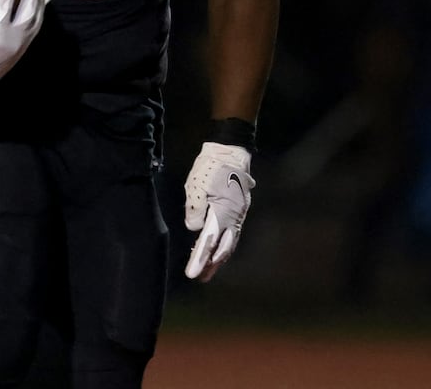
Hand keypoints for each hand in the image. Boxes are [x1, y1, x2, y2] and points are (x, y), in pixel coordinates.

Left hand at [183, 141, 254, 281]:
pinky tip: (216, 250)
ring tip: (207, 269)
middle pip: (223, 249)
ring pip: (229, 243)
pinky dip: (223, 245)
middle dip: (211, 265)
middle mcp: (234, 218)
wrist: (231, 152)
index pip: (209, 242)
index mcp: (222, 212)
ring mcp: (239, 215)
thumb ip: (194, 209)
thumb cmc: (211, 167)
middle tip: (199, 277)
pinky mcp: (238, 211)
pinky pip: (232, 234)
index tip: (192, 274)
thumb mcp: (196, 186)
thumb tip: (194, 230)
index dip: (200, 260)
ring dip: (218, 258)